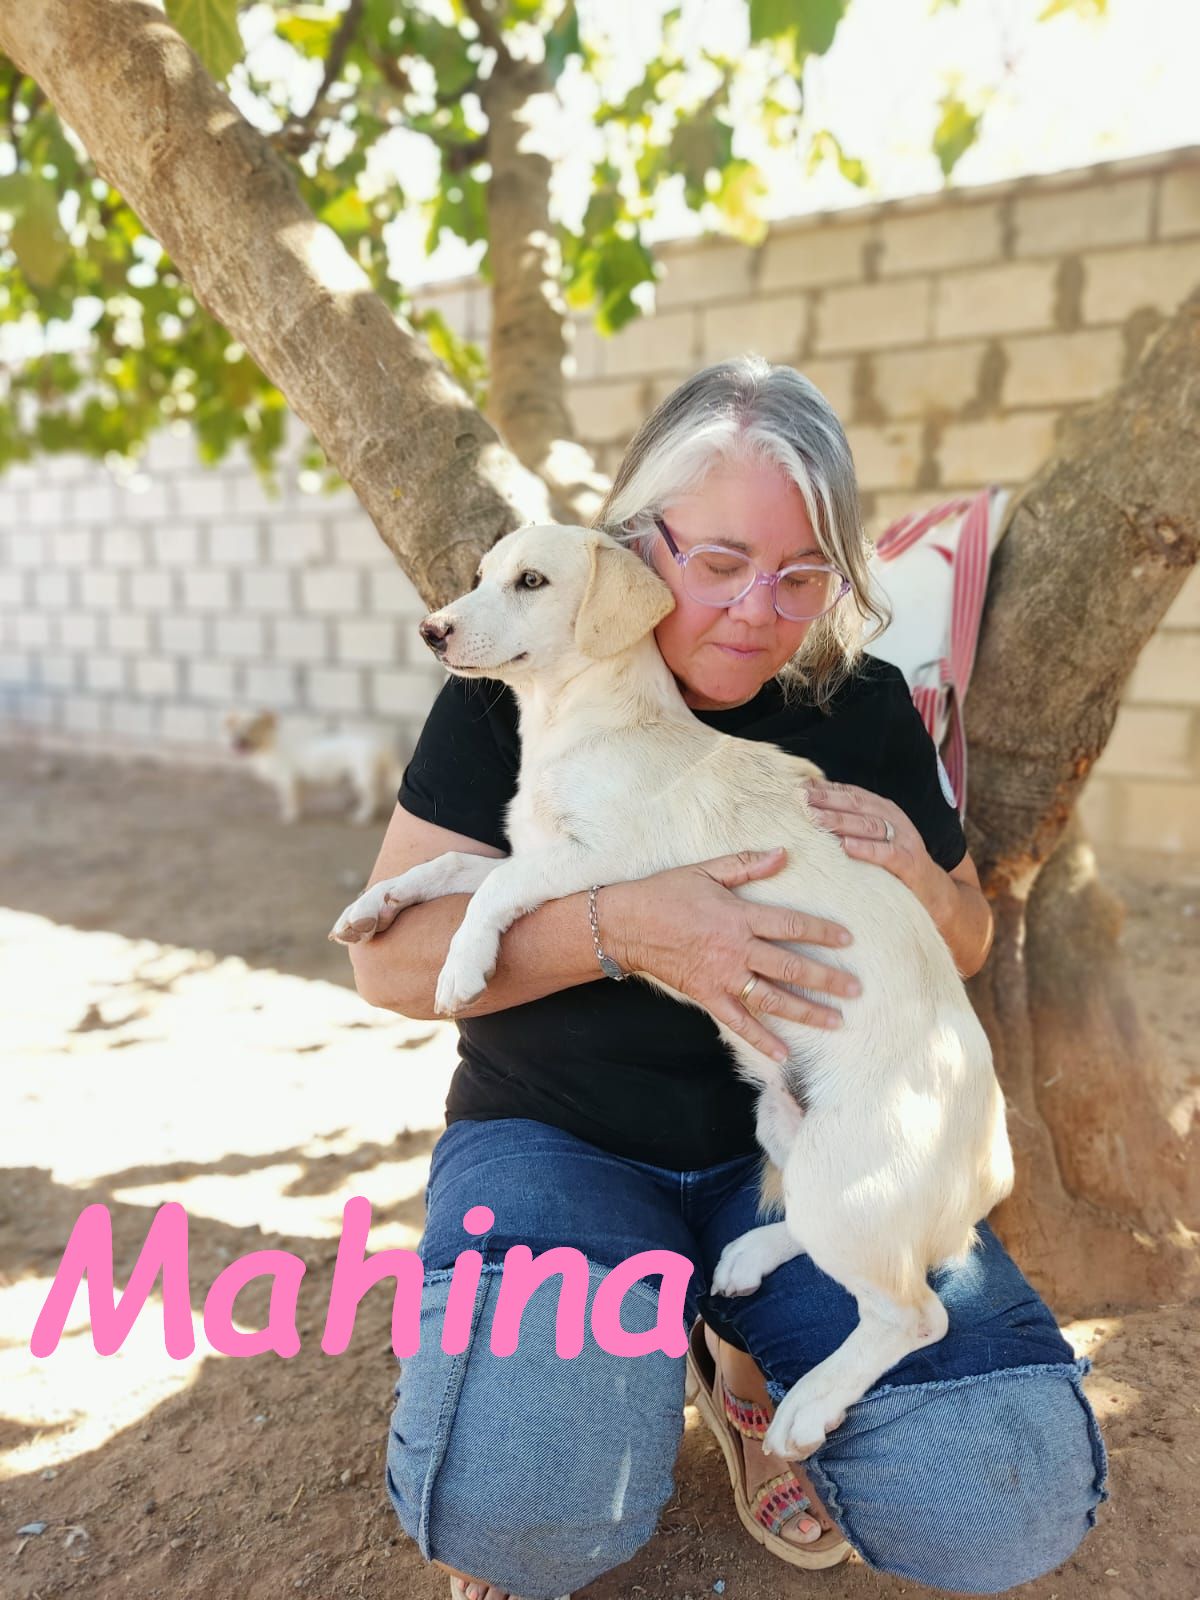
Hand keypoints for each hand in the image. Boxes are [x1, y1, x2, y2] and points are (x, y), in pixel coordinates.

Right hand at [603, 848, 859, 1064]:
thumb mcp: (706, 870)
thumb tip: (783, 853)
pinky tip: (784, 1053)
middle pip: (791, 966)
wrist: (627, 924)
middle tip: (856, 988)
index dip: (822, 931)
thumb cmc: (666, 892)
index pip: (792, 924)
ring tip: (836, 1020)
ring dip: (807, 1011)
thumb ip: (747, 864)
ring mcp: (723, 977)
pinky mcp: (708, 996)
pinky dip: (761, 1039)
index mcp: (739, 916)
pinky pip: (739, 1022)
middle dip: (827, 978)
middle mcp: (737, 950)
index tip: (848, 939)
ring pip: (773, 998)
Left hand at [805, 781, 949, 923]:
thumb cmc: (894, 865)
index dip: (827, 788)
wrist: (934, 894)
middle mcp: (895, 820)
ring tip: (815, 818)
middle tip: (801, 799)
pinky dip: (867, 849)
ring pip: (869, 825)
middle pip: (857, 805)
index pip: (852, 793)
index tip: (800, 786)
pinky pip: (887, 854)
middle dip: (828, 800)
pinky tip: (846, 846)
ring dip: (840, 821)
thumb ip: (850, 824)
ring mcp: (905, 840)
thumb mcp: (874, 839)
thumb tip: (813, 808)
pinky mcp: (911, 864)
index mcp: (884, 810)